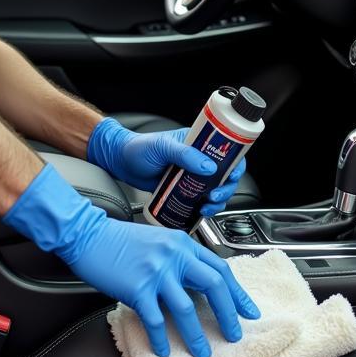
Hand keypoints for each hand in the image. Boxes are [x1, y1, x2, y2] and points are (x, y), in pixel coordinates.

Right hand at [3, 164, 259, 356]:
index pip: (219, 267)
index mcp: (182, 243)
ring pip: (187, 308)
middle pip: (213, 285)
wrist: (88, 234)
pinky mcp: (136, 287)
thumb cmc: (121, 240)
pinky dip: (162, 338)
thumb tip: (200, 288)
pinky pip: (155, 319)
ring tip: (203, 352)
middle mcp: (174, 255)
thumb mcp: (159, 241)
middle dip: (228, 313)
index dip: (237, 292)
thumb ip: (180, 259)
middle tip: (234, 334)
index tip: (248, 311)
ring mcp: (156, 271)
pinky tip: (164, 350)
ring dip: (197, 334)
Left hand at [86, 117, 245, 215]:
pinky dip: (203, 209)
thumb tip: (208, 167)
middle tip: (214, 196)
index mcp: (198, 143)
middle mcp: (198, 160)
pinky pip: (200, 201)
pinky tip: (199, 213)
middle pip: (225, 176)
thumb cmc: (138, 148)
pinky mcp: (182, 191)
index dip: (235, 164)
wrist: (119, 163)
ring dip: (216, 202)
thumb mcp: (162, 147)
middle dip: (226, 189)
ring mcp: (191, 177)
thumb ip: (185, 155)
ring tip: (206, 208)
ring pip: (215, 191)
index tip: (232, 176)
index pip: (226, 152)